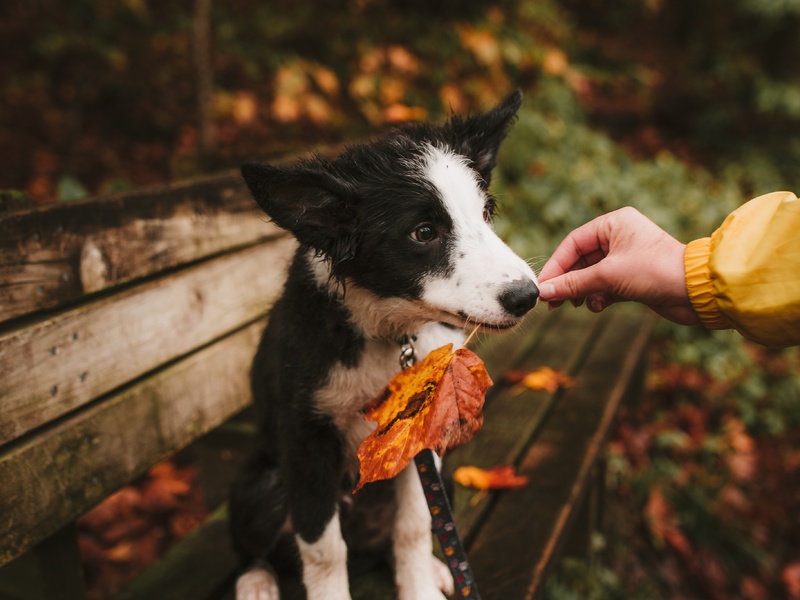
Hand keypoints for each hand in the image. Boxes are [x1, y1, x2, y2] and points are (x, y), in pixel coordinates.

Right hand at [537, 207, 700, 325]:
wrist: (697, 291)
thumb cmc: (656, 271)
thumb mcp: (608, 276)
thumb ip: (573, 284)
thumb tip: (544, 292)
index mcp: (614, 224)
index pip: (573, 243)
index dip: (556, 266)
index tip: (543, 286)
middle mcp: (619, 237)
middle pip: (580, 260)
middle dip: (568, 282)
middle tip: (553, 302)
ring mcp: (626, 258)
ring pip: (592, 275)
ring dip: (584, 291)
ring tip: (577, 305)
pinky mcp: (633, 277)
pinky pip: (605, 285)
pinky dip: (599, 297)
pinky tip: (599, 306)